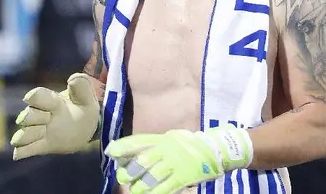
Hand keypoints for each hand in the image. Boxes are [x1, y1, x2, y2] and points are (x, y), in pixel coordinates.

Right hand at [10, 73, 99, 159]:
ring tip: (42, 134)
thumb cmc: (85, 109)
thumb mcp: (88, 98)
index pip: (37, 96)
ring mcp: (39, 131)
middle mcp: (41, 115)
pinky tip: (18, 154)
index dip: (35, 97)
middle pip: (27, 115)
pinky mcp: (41, 146)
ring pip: (23, 134)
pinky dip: (21, 151)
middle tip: (48, 119)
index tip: (32, 99)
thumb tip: (72, 79)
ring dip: (28, 135)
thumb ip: (82, 87)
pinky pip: (24, 149)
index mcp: (52, 101)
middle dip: (34, 118)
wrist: (87, 129)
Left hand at [105, 126, 252, 193]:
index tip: (111, 152)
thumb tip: (126, 153)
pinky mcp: (184, 176)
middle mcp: (168, 149)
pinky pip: (166, 188)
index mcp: (163, 138)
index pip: (139, 141)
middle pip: (143, 161)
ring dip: (141, 186)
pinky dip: (155, 193)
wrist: (214, 150)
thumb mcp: (170, 138)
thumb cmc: (187, 145)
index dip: (124, 147)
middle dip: (130, 171)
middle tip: (123, 178)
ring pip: (152, 177)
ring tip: (135, 190)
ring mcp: (176, 163)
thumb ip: (151, 144)